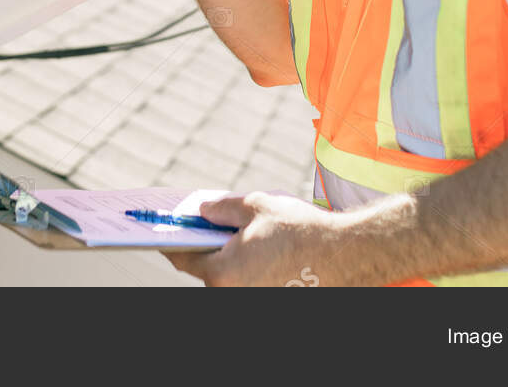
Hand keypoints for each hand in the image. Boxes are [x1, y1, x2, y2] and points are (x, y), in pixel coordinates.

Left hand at [162, 192, 344, 286]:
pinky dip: (249, 270)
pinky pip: (250, 284)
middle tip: (212, 227)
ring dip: (231, 260)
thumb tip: (203, 210)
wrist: (344, 255)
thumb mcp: (256, 206)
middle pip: (208, 271)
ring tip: (245, 237)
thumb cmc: (299, 230)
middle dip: (208, 249)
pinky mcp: (269, 300)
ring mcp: (251, 301)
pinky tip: (262, 252)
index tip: (163, 234)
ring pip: (230, 279)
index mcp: (222, 272)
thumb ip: (222, 208)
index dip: (173, 243)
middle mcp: (232, 295)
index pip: (184, 259)